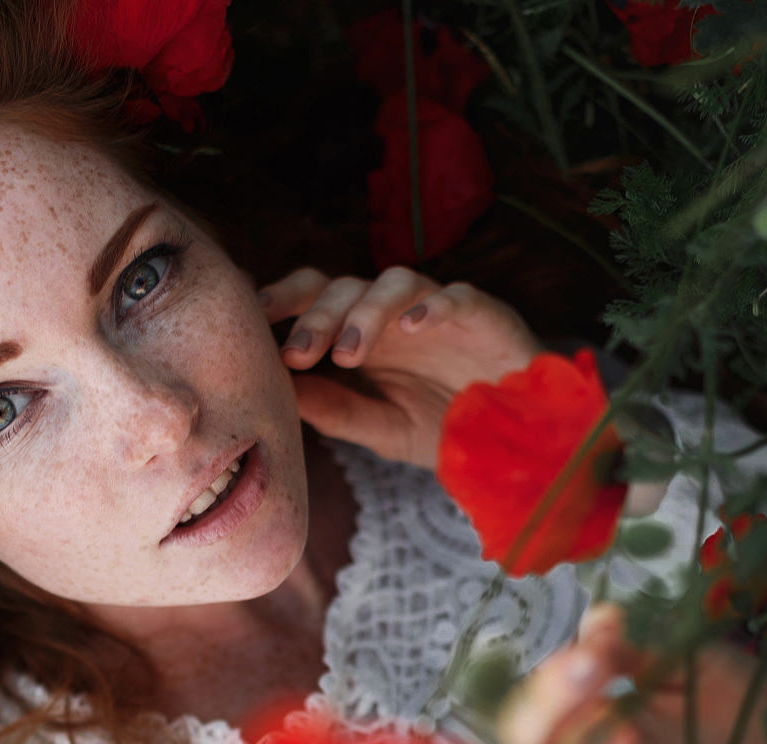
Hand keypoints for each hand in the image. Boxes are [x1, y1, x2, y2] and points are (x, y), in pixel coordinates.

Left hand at [259, 266, 541, 470]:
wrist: (514, 440)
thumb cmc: (443, 427)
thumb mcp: (381, 429)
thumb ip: (335, 410)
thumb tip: (279, 391)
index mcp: (362, 335)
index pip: (314, 298)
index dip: (283, 300)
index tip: (252, 321)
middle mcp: (393, 315)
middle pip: (345, 286)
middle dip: (316, 315)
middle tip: (297, 355)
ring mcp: (437, 310)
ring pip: (394, 281)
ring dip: (365, 313)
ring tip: (349, 355)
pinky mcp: (482, 314)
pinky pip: (457, 295)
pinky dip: (433, 305)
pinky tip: (412, 327)